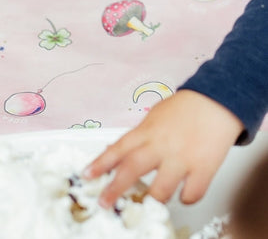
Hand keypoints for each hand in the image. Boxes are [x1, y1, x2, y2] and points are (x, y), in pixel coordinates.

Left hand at [84, 90, 243, 206]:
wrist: (216, 102)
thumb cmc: (185, 108)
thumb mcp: (155, 117)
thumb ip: (139, 136)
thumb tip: (119, 152)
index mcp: (147, 131)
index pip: (118, 148)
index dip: (100, 163)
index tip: (87, 175)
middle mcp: (161, 145)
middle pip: (132, 169)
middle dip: (115, 188)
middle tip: (105, 202)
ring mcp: (182, 158)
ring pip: (161, 189)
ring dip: (154, 198)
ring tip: (151, 200)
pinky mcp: (203, 168)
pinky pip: (191, 194)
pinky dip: (186, 197)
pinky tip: (183, 192)